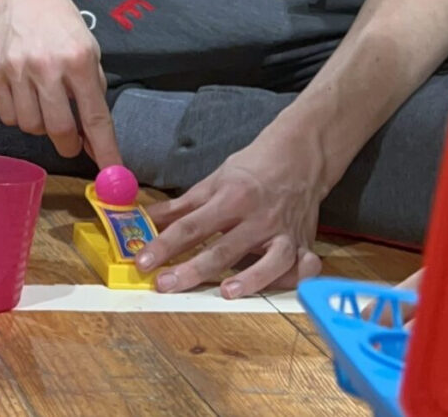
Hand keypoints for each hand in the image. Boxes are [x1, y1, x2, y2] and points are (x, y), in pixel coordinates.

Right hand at [0, 0, 120, 165]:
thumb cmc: (64, 28)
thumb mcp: (89, 53)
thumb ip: (92, 95)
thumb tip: (92, 141)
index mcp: (80, 61)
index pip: (95, 116)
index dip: (104, 149)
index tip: (111, 174)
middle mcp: (48, 66)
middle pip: (58, 129)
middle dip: (68, 145)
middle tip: (70, 142)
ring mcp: (17, 69)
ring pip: (30, 126)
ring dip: (40, 126)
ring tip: (43, 105)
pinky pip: (8, 115)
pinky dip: (19, 114)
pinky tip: (24, 95)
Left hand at [138, 129, 326, 297]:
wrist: (300, 157)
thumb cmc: (252, 170)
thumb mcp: (212, 182)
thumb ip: (179, 207)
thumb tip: (143, 219)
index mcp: (231, 198)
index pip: (190, 226)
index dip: (164, 245)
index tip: (143, 261)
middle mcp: (257, 218)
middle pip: (222, 249)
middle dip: (192, 269)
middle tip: (164, 284)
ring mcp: (284, 233)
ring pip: (269, 261)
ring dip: (250, 278)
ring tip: (225, 292)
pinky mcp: (304, 244)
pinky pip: (304, 266)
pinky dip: (298, 278)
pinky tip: (282, 288)